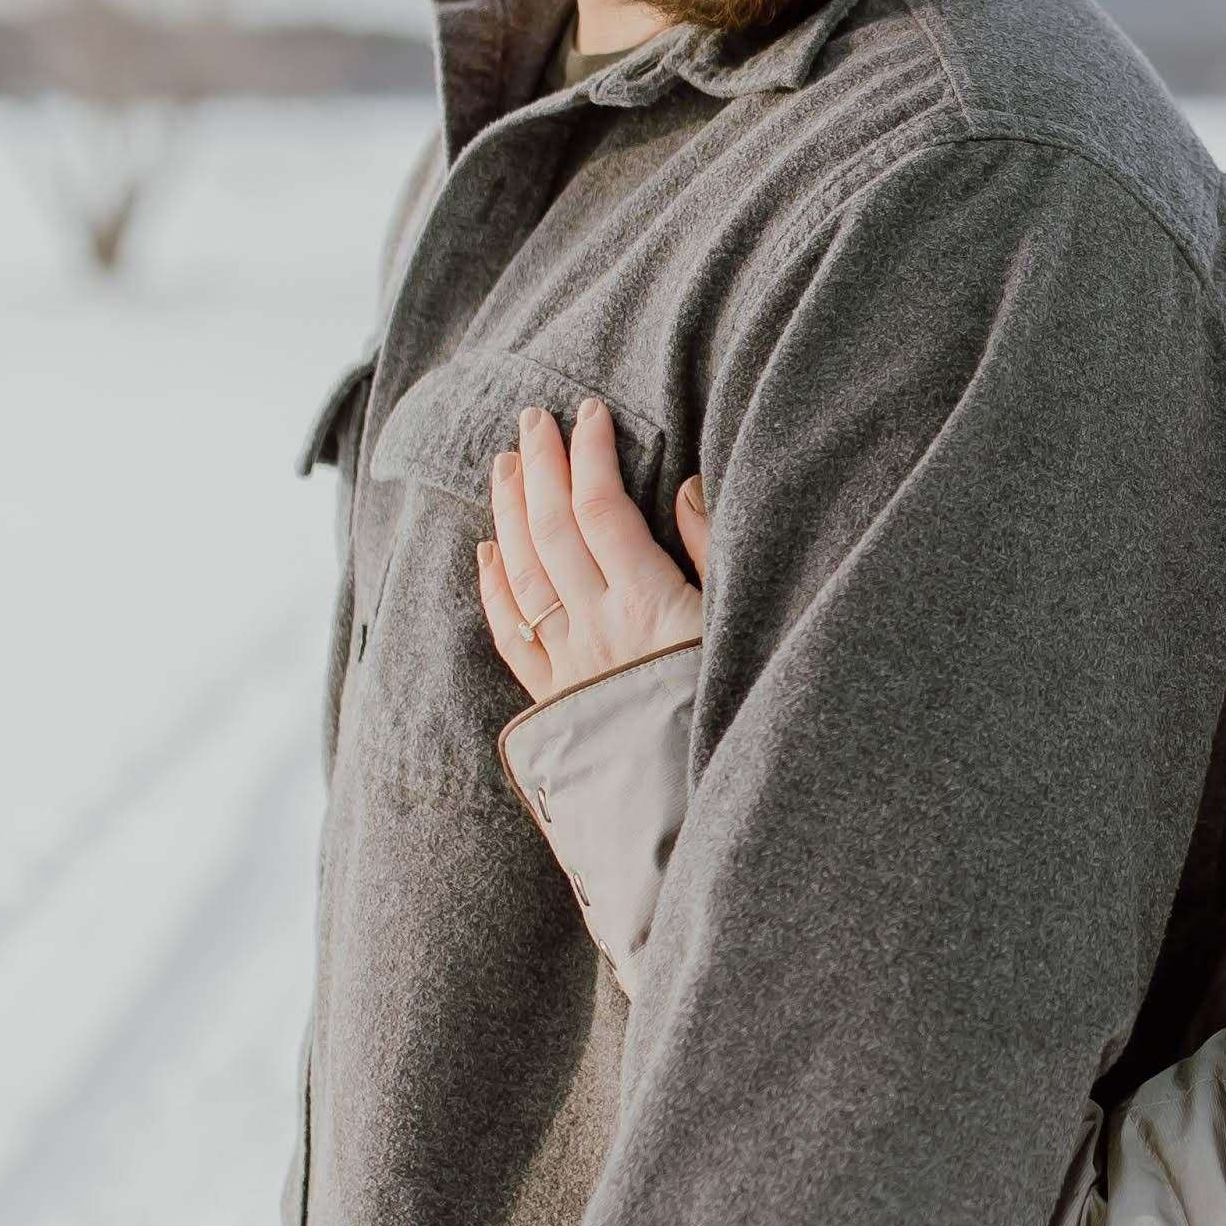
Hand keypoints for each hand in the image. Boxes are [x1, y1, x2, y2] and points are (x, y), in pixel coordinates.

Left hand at [476, 399, 712, 704]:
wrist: (689, 813)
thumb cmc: (729, 713)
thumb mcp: (737, 628)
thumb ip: (713, 554)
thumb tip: (686, 485)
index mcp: (647, 604)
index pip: (601, 509)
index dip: (590, 455)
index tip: (589, 412)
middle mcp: (595, 627)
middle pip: (551, 530)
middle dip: (541, 467)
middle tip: (532, 419)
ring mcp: (566, 662)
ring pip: (521, 572)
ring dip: (510, 511)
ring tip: (506, 464)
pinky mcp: (552, 698)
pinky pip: (509, 633)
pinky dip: (493, 586)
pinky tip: (488, 550)